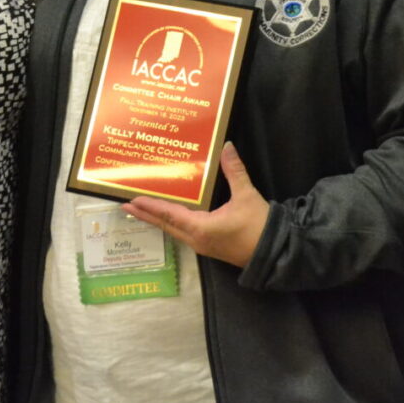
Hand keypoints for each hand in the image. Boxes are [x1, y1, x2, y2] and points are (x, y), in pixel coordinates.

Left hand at [123, 143, 268, 267]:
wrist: (276, 255)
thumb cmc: (259, 227)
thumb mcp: (247, 196)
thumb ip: (234, 171)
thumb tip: (226, 147)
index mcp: (201, 228)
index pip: (169, 214)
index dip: (150, 207)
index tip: (131, 200)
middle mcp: (196, 239)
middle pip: (166, 225)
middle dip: (146, 214)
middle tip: (127, 204)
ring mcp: (202, 245)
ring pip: (174, 230)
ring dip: (158, 219)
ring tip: (142, 209)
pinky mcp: (209, 246)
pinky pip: (183, 232)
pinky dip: (172, 223)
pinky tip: (169, 216)